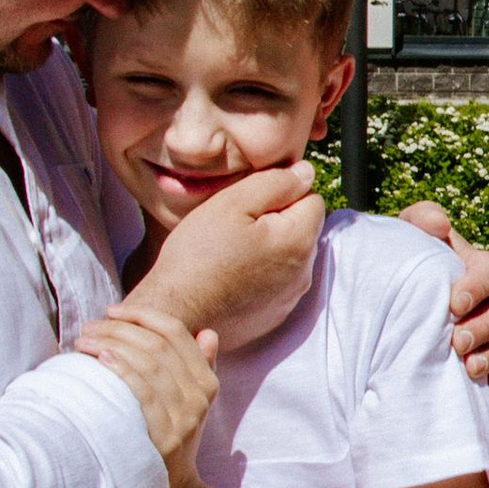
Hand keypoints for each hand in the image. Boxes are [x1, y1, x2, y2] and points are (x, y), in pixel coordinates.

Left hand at [75, 306, 218, 487]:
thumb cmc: (172, 440)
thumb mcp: (192, 404)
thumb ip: (200, 368)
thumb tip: (207, 332)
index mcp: (207, 383)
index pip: (176, 333)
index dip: (143, 316)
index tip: (112, 311)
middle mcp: (199, 397)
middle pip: (157, 345)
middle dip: (118, 328)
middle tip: (89, 326)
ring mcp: (183, 417)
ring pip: (148, 363)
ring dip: (111, 344)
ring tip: (83, 340)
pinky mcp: (164, 435)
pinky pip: (141, 392)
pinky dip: (120, 369)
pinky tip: (99, 358)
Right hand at [135, 164, 321, 344]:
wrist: (176, 311)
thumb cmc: (198, 254)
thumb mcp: (232, 204)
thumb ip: (275, 182)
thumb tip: (305, 172)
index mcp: (299, 240)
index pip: (312, 200)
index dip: (282, 193)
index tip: (250, 204)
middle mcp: (304, 272)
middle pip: (303, 229)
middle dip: (278, 221)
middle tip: (236, 227)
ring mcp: (290, 298)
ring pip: (290, 256)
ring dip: (270, 248)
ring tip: (231, 253)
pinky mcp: (274, 315)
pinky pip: (277, 283)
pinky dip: (262, 275)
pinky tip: (232, 275)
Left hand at [401, 202, 488, 396]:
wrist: (386, 306)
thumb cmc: (400, 265)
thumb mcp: (404, 236)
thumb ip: (420, 219)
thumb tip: (440, 224)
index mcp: (476, 268)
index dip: (478, 288)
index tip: (453, 303)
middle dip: (484, 327)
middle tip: (456, 342)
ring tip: (468, 367)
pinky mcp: (488, 361)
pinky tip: (483, 387)